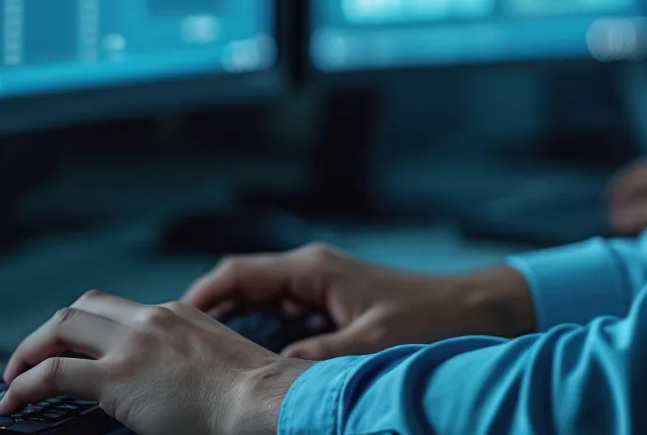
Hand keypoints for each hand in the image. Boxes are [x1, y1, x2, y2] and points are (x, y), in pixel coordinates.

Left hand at [0, 289, 308, 434]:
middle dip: (51, 331)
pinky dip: (25, 384)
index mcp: (176, 313)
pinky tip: (13, 400)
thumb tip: (170, 390)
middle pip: (83, 307)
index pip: (119, 309)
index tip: (76, 349)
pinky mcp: (116, 377)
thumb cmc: (251, 396)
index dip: (89, 328)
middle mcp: (150, 318)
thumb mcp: (215, 363)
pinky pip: (54, 372)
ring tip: (14, 378)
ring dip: (30, 351)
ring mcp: (132, 344)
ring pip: (61, 327)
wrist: (261, 400)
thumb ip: (186, 364)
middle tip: (33, 358)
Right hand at [183, 241, 534, 358]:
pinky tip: (249, 369)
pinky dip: (260, 339)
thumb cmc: (430, 319)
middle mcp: (311, 272)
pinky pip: (281, 320)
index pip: (237, 273)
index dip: (200, 297)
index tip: (169, 325)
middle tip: (174, 353)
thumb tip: (271, 378)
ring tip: (199, 364)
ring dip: (232, 330)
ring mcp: (321, 289)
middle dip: (207, 317)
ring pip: (259, 306)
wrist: (477, 311)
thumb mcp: (370, 346)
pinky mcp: (332, 309)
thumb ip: (319, 360)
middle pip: (241, 288)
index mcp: (312, 268)